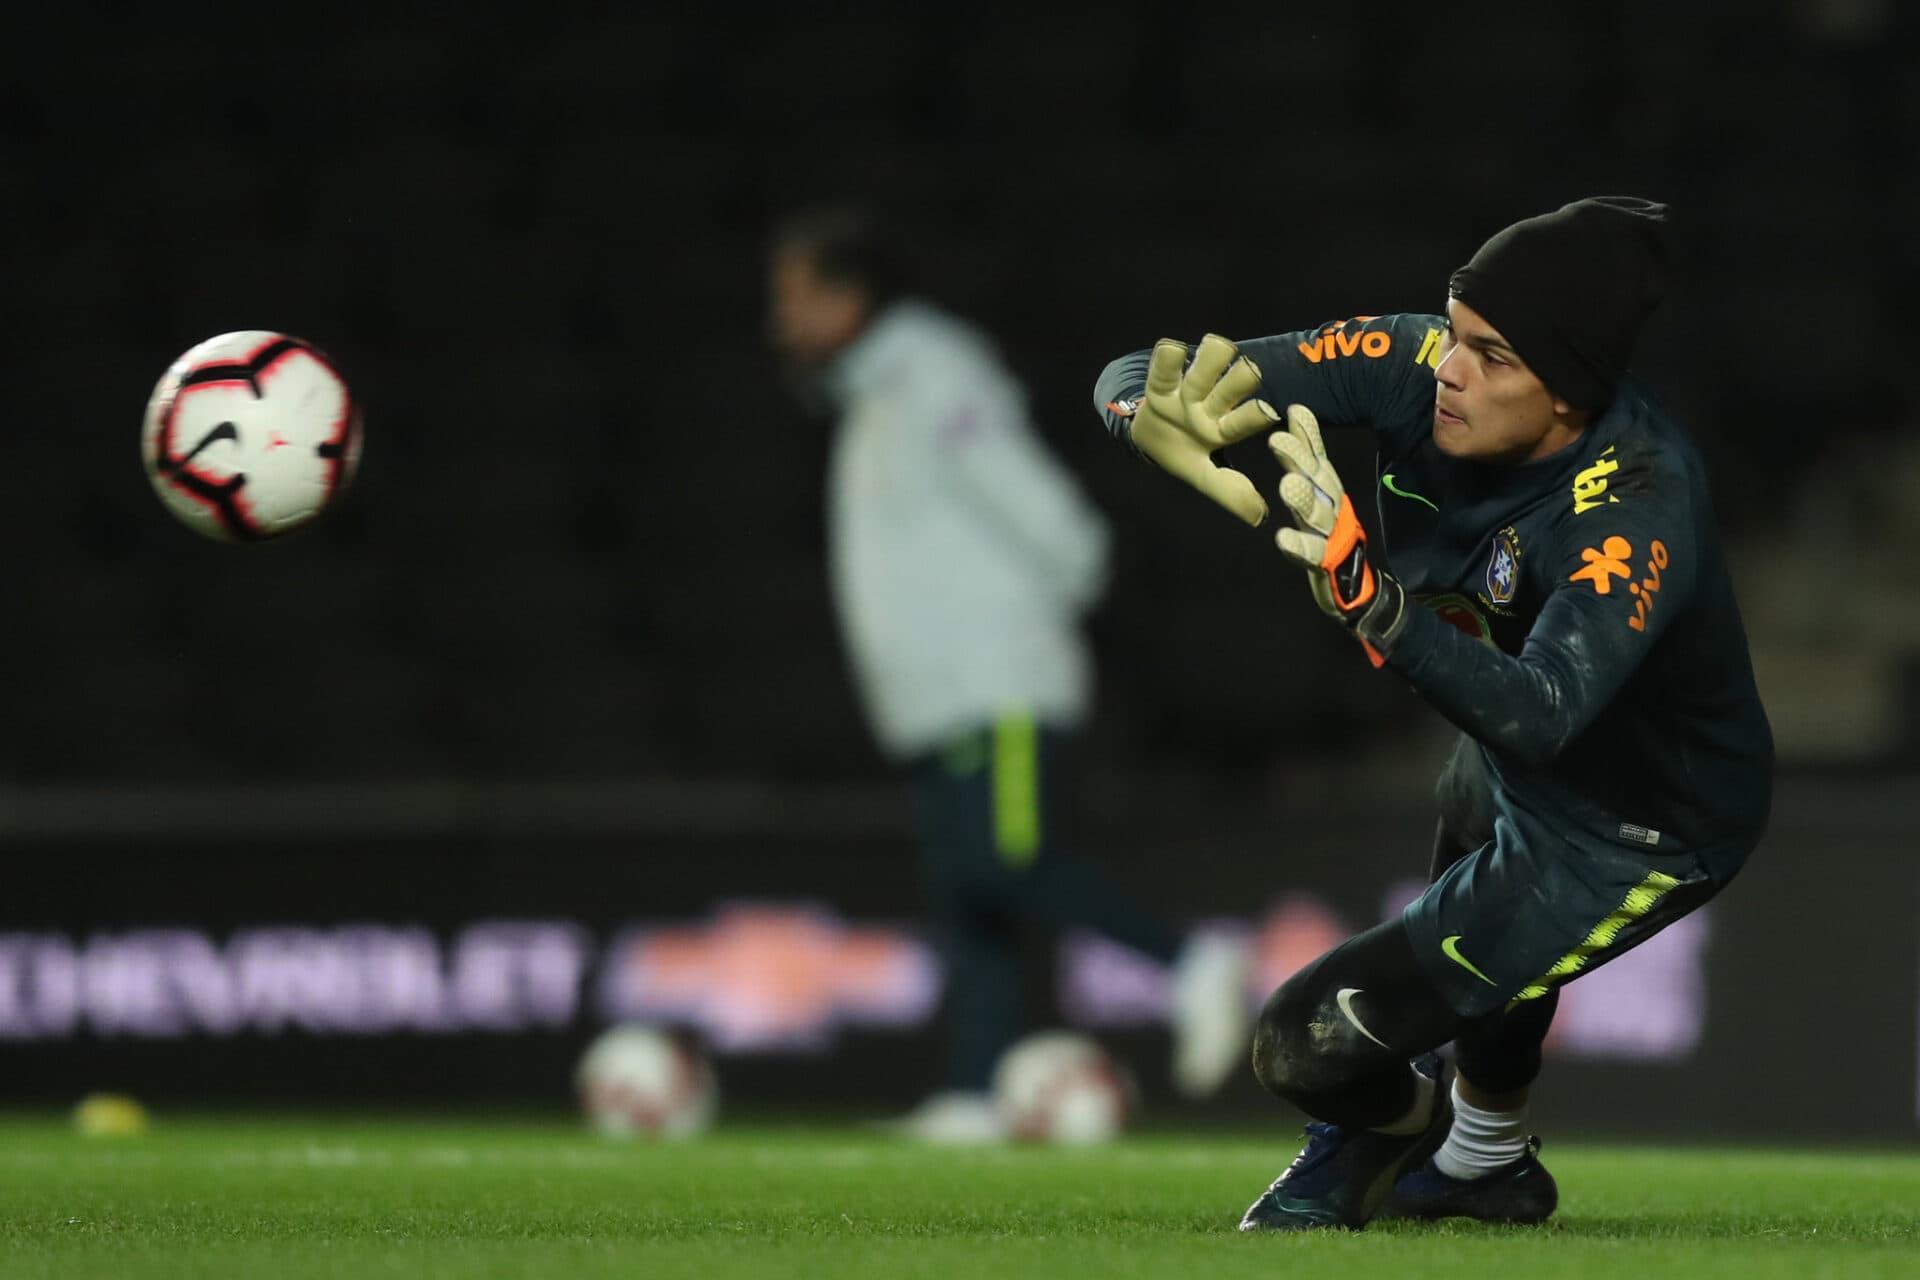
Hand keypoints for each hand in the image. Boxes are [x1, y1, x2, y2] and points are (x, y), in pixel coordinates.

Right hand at [1128, 334, 1278, 525]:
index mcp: (1223, 428)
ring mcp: (1186, 391)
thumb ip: (1229, 492)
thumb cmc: (1182, 454)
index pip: (1242, 421)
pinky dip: (1168, 356)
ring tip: (1218, 347)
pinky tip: (1172, 348)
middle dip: (1241, 378)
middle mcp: (1211, 405)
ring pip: (1205, 366)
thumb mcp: (1203, 476)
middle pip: (1231, 386)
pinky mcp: (1161, 382)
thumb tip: (1259, 518)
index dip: (1253, 416)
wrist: (1146, 439)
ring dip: (1213, 357)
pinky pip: (1165, 365)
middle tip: (1250, 371)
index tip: (1268, 412)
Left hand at [1268, 404, 1406, 666]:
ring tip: (1286, 486)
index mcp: (1327, 488)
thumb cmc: (1328, 531)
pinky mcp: (1324, 563)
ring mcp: (1330, 534)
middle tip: (1277, 440)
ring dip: (1302, 499)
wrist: (1354, 585)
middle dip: (1299, 458)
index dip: (1308, 434)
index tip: (1295, 410)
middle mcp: (1331, 506)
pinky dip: (1298, 546)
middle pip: (1317, 479)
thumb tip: (1296, 412)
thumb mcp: (1317, 490)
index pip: (1318, 456)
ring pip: (1317, 513)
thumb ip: (1308, 455)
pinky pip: (1311, 553)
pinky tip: (1282, 539)